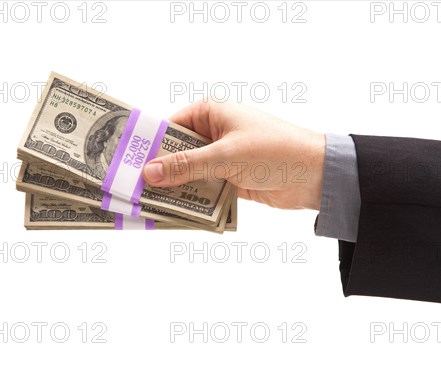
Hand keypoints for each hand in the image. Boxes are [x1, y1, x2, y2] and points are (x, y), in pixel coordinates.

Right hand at [142, 100, 325, 209]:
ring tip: (147, 206)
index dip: (148, 146)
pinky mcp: (231, 180)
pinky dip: (194, 200)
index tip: (124, 164)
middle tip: (131, 191)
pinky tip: (176, 213)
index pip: (170, 127)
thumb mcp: (226, 155)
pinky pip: (205, 190)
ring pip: (190, 174)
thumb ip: (187, 165)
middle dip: (159, 172)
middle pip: (177, 153)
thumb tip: (149, 172)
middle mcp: (214, 134)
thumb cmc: (274, 150)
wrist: (316, 174)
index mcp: (211, 113)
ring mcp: (223, 158)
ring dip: (176, 189)